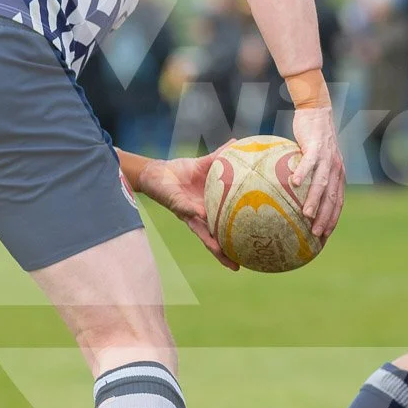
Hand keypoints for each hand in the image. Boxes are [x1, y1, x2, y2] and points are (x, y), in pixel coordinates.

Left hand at [134, 151, 238, 270]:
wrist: (158, 171)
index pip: (226, 225)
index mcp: (211, 207)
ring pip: (202, 233)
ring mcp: (190, 214)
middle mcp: (201, 216)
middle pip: (215, 237)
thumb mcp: (205, 163)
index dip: (236, 236)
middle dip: (224, 252)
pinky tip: (203, 215)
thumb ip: (221, 156)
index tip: (249, 249)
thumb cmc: (181, 171)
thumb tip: (237, 142)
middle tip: (238, 265)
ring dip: (211, 243)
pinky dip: (195, 213)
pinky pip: (188, 210)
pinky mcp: (178, 206)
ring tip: (222, 252)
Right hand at [289, 105, 345, 238]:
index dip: (332, 220)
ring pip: (322, 183)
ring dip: (315, 200)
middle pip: (332, 197)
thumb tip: (293, 195)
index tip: (324, 236)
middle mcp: (335, 168)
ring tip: (306, 215)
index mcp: (337, 174)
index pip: (338, 202)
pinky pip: (309, 161)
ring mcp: (326, 157)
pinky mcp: (316, 146)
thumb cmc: (313, 138)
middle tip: (316, 234)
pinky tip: (294, 184)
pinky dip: (303, 173)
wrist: (317, 111)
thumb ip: (309, 177)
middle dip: (326, 217)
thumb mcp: (315, 160)